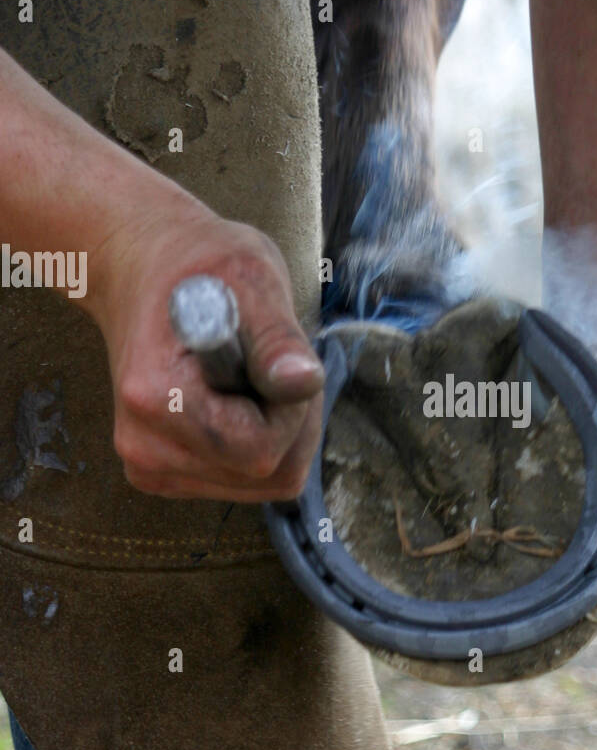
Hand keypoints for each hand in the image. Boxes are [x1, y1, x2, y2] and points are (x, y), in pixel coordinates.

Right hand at [90, 201, 323, 501]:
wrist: (140, 268)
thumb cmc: (199, 266)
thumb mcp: (251, 279)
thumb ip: (277, 338)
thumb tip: (303, 383)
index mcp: (156, 399)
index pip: (260, 449)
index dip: (289, 409)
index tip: (275, 359)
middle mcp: (143, 446)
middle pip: (264, 473)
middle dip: (289, 423)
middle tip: (266, 363)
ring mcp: (149, 466)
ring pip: (258, 483)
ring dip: (276, 434)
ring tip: (246, 375)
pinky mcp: (160, 473)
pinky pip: (240, 481)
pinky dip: (255, 444)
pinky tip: (234, 399)